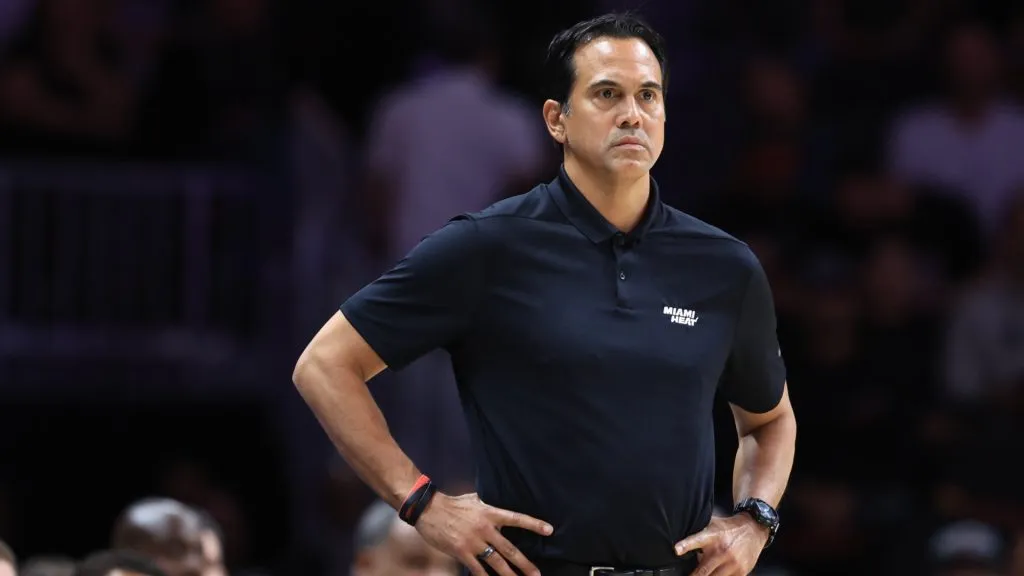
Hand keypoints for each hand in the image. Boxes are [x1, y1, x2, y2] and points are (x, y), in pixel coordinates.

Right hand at [415, 492, 552, 575]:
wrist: (428, 509)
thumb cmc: (452, 503)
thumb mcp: (474, 500)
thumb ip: (488, 508)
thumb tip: (499, 510)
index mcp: (489, 513)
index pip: (516, 518)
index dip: (534, 524)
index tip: (549, 530)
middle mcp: (485, 528)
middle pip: (510, 549)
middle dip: (525, 564)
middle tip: (537, 574)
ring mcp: (473, 542)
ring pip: (496, 562)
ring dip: (510, 575)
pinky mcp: (461, 552)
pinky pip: (477, 569)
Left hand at [673, 514, 767, 575]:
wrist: (753, 529)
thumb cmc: (728, 528)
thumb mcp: (712, 525)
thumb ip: (697, 534)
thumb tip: (679, 542)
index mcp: (713, 536)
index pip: (697, 540)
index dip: (686, 545)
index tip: (676, 550)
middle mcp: (723, 551)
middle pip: (703, 571)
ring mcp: (733, 563)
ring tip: (702, 573)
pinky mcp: (741, 572)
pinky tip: (716, 572)